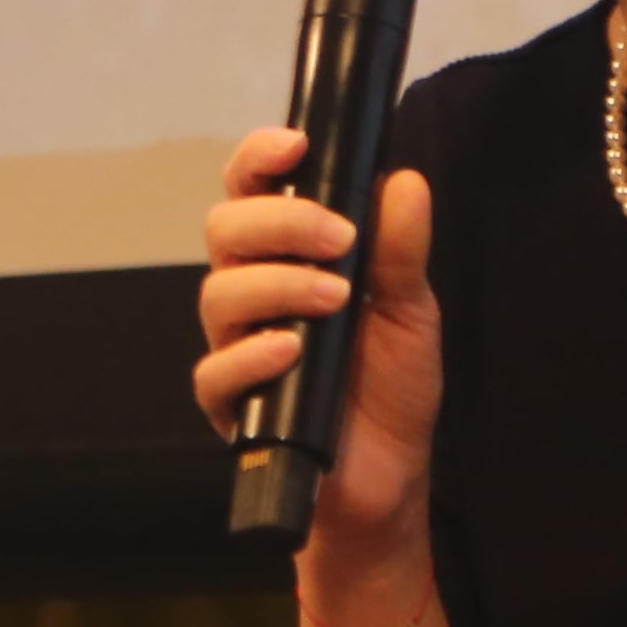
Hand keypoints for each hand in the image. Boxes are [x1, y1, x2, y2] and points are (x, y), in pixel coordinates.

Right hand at [191, 138, 442, 571]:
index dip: (259, 159)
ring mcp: (235, 346)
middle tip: (340, 239)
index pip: (252, 191)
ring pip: (217, 293)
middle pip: (224, 230)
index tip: (295, 146)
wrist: (388, 480)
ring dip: (277, 286)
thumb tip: (405, 180)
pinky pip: (216, 369)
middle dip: (279, 224)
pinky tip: (292, 352)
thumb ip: (401, 249)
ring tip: (334, 300)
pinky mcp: (230, 404)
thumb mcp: (410, 311)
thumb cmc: (392, 391)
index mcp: (287, 258)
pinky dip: (253, 354)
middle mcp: (252, 293)